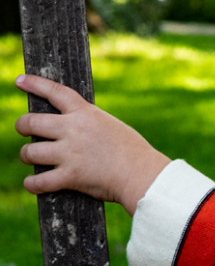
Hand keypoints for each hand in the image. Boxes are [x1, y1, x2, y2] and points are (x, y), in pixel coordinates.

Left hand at [15, 74, 169, 214]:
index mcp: (85, 113)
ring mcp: (69, 153)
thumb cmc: (134, 152)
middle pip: (31, 122)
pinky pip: (40, 181)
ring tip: (31, 159)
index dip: (35, 84)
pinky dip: (32, 184)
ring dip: (27, 155)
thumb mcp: (111, 126)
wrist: (143, 174)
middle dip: (22, 126)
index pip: (54, 92)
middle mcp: (72, 130)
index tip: (20, 81)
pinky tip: (32, 184)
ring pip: (30, 152)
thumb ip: (89, 126)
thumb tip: (73, 133)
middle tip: (22, 130)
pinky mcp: (70, 176)